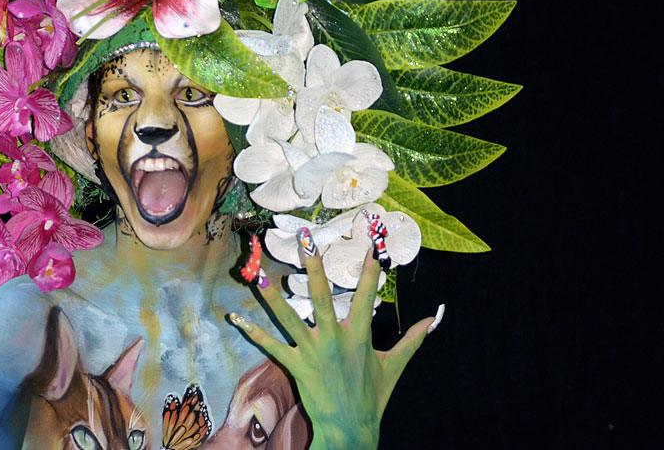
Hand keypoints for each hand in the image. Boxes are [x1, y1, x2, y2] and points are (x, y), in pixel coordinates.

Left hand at [229, 247, 440, 449]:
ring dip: (272, 296)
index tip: (372, 243)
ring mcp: (313, 352)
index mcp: (359, 335)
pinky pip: (271, 346)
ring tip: (257, 273)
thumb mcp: (394, 365)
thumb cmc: (373, 396)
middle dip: (314, 267)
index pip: (366, 295)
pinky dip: (253, 332)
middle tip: (306, 240)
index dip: (371, 269)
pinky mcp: (296, 366)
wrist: (352, 430)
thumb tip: (436, 318)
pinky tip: (235, 318)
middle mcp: (334, 339)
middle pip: (322, 296)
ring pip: (289, 318)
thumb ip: (413, 339)